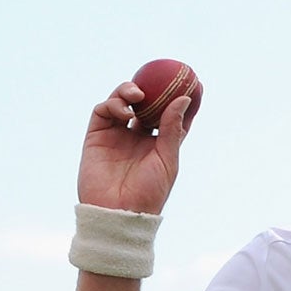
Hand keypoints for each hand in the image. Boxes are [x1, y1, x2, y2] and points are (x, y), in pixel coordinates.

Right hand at [78, 80, 192, 215]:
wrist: (118, 212)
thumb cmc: (149, 192)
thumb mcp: (167, 159)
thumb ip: (172, 129)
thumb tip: (184, 99)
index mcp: (159, 144)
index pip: (171, 116)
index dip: (181, 99)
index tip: (194, 82)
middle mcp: (138, 137)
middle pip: (146, 104)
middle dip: (152, 88)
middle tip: (161, 77)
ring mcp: (116, 135)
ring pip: (122, 102)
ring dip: (129, 92)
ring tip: (137, 95)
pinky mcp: (96, 136)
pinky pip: (103, 111)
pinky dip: (113, 104)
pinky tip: (124, 112)